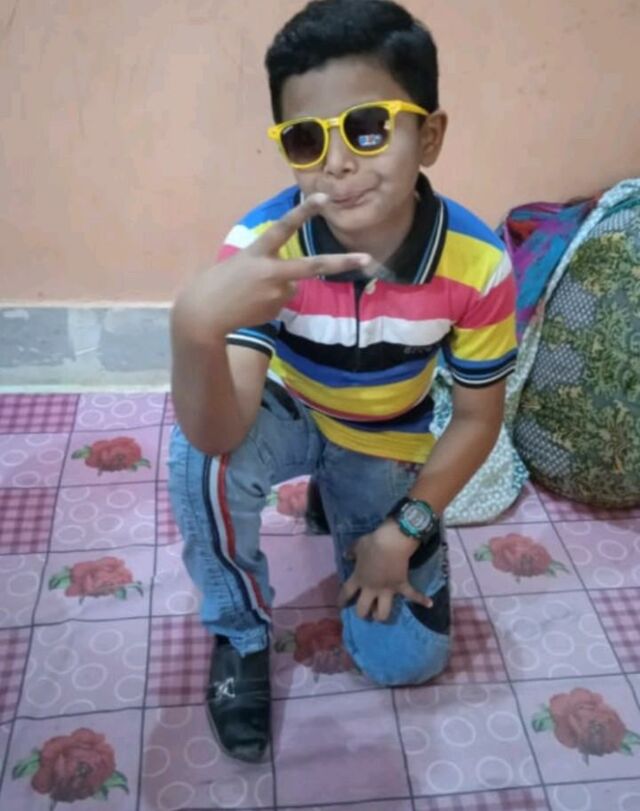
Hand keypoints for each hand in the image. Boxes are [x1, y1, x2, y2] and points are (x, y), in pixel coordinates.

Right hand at [174, 193, 370, 339]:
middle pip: (312, 266)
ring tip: (249, 294)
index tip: (324, 197)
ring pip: (290, 286)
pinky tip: (251, 306)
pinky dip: (270, 302)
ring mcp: (276, 294)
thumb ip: (268, 266)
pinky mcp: (276, 310)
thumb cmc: (216, 284)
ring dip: (277, 288)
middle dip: (342, 263)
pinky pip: (281, 302)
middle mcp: (270, 272)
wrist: (203, 316)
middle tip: (368, 259)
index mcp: (256, 253)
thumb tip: (294, 284)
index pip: (284, 227)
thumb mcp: (240, 264)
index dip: (304, 211)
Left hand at [338, 520, 432, 621]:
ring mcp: (387, 589)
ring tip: (380, 615)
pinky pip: (413, 595)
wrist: (391, 542)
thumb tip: (346, 555)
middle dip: (362, 614)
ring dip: (381, 615)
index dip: (342, 601)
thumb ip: (351, 552)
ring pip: (383, 611)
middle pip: (362, 610)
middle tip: (365, 612)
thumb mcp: (357, 545)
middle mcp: (371, 588)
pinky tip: (429, 604)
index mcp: (358, 578)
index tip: (341, 607)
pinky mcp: (402, 585)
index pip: (346, 593)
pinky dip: (421, 599)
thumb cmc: (373, 543)